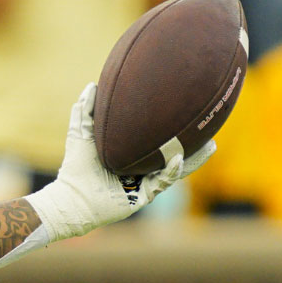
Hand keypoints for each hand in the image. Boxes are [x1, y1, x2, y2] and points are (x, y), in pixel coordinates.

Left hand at [24, 83, 215, 241]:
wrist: (70, 198)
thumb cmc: (75, 168)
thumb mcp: (81, 134)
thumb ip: (86, 111)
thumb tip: (92, 85)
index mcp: (132, 155)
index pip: (157, 139)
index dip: (171, 127)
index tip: (184, 109)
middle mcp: (141, 169)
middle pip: (173, 153)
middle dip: (192, 142)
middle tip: (209, 126)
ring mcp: (144, 184)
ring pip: (175, 169)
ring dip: (194, 159)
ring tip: (211, 145)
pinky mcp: (142, 197)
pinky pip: (162, 182)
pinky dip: (170, 171)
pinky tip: (178, 158)